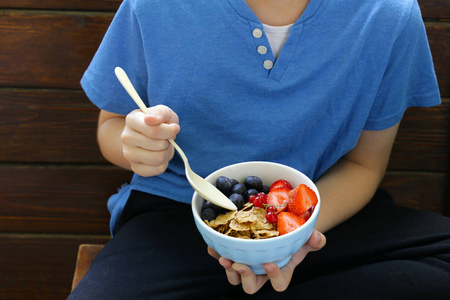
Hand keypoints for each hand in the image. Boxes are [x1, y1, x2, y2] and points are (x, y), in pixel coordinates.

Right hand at [121, 105, 179, 176]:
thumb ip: (160, 113)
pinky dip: (164, 163)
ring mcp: (129, 154)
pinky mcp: (135, 167)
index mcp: (132, 120)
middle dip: (169, 141)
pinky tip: (159, 155)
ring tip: (164, 146)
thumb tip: (151, 119)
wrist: (147, 136)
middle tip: (166, 137)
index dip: (170, 131)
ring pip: (159, 158)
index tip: (174, 128)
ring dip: (168, 152)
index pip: (154, 131)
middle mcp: (126, 137)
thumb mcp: (163, 112)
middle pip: (159, 145)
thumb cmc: (158, 122)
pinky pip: (158, 169)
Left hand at [207, 230, 325, 293]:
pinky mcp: (235, 255)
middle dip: (245, 277)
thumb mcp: (306, 237)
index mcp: (280, 271)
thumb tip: (317, 238)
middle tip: (241, 265)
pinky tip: (213, 246)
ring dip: (229, 269)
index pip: (279, 284)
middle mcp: (261, 273)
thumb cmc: (295, 236)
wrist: (280, 227)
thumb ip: (314, 240)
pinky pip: (223, 258)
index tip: (269, 263)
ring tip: (225, 258)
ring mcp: (247, 265)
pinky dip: (217, 253)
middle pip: (251, 286)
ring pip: (234, 278)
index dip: (274, 278)